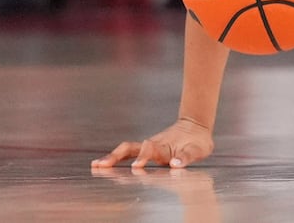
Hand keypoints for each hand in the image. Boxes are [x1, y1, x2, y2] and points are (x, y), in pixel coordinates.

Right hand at [92, 117, 213, 169]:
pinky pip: (128, 154)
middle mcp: (153, 146)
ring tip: (95, 165)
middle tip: (101, 165)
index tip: (136, 166)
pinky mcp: (145, 150)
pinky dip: (115, 158)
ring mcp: (148, 147)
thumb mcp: (198, 150)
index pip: (151, 151)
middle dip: (117, 157)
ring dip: (112, 158)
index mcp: (165, 147)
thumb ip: (187, 157)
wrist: (195, 127)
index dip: (144, 157)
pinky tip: (100, 165)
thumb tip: (175, 165)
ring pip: (126, 150)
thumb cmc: (198, 142)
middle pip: (131, 149)